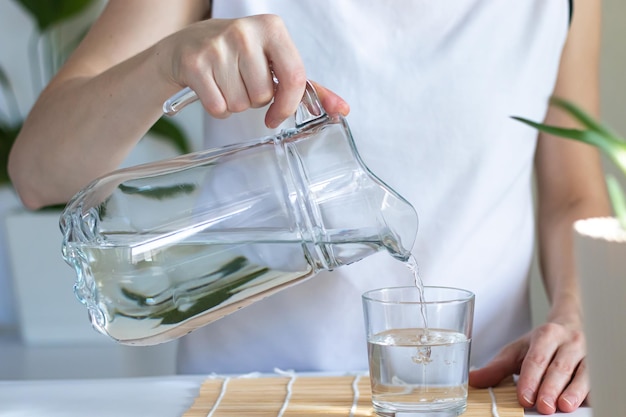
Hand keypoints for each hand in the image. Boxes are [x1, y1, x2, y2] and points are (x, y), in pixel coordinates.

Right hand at [159, 15, 348, 127]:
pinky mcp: (195, 63)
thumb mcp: (275, 62)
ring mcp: (218, 46)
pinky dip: (217, 108)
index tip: (278, 115)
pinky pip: (218, 107)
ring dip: (235, 104)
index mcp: (272, 28)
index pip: (294, 78)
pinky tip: (212, 89)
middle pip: (264, 96)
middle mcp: (245, 32)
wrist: (187, 45)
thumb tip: (342, 110)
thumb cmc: (239, 56)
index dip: (288, 105)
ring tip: (227, 84)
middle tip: (243, 83)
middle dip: (255, 100)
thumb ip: (310, 88)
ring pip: (241, 104)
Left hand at [469, 321, 587, 413]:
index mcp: (547, 335)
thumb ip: (496, 368)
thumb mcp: (517, 351)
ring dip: (573, 392)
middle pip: (559, 367)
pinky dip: (590, 392)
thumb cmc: (542, 343)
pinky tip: (585, 402)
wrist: (570, 325)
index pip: (537, 358)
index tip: (524, 397)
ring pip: (582, 373)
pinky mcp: (599, 365)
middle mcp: (569, 342)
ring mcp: (587, 353)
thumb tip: (473, 380)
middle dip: (550, 388)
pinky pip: (597, 379)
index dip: (530, 379)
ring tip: (563, 407)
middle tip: (542, 406)